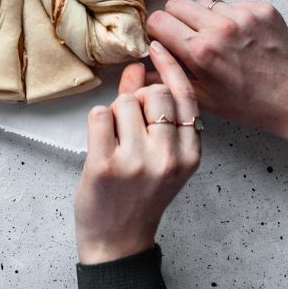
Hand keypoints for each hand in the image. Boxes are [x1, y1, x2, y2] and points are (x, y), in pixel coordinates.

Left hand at [74, 44, 201, 264]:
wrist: (119, 240)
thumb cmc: (140, 195)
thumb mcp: (160, 156)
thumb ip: (153, 113)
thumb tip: (139, 69)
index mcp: (190, 155)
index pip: (186, 97)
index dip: (170, 68)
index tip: (156, 48)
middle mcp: (168, 157)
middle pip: (154, 94)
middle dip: (137, 98)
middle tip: (128, 121)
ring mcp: (137, 161)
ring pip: (124, 102)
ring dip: (115, 113)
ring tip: (116, 141)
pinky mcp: (105, 164)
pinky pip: (99, 115)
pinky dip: (97, 122)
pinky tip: (102, 144)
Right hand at [147, 0, 287, 152]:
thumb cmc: (248, 104)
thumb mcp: (200, 98)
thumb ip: (165, 76)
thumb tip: (139, 64)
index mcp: (201, 50)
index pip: (157, 19)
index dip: (157, 32)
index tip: (165, 41)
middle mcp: (220, 27)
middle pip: (176, 4)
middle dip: (176, 20)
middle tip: (188, 38)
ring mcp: (244, 15)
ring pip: (203, 2)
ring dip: (204, 18)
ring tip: (218, 40)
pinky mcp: (262, 8)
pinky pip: (230, 3)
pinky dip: (228, 17)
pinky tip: (239, 38)